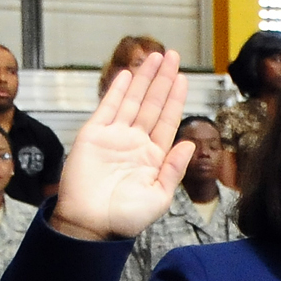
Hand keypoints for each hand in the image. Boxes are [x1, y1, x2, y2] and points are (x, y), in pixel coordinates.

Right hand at [52, 52, 194, 240]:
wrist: (91, 224)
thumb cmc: (125, 218)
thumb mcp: (159, 196)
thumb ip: (174, 169)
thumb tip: (189, 145)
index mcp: (154, 157)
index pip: (168, 120)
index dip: (176, 99)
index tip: (184, 78)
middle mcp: (135, 142)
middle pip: (152, 104)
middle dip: (163, 80)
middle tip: (174, 56)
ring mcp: (114, 137)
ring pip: (133, 101)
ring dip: (144, 79)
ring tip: (155, 57)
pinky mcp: (93, 135)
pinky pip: (107, 108)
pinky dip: (117, 91)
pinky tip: (128, 75)